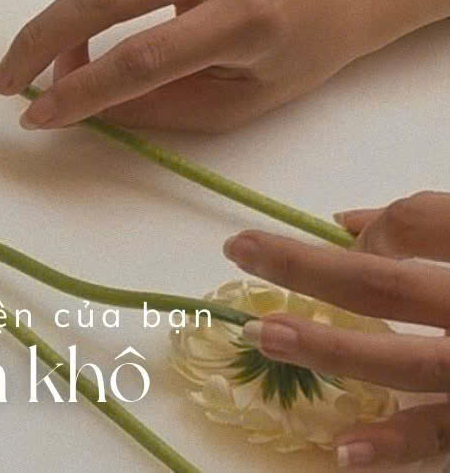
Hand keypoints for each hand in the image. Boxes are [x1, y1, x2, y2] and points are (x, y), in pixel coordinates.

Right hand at [0, 0, 449, 132]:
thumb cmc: (306, 41)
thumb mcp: (248, 97)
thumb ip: (165, 109)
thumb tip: (88, 110)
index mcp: (248, 17)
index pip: (140, 60)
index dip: (79, 95)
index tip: (37, 118)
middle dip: (36, 43)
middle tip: (4, 81)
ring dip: (61, 11)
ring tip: (70, 48)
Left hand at [223, 191, 449, 467]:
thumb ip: (437, 223)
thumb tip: (345, 219)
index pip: (423, 219)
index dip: (376, 226)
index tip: (347, 237)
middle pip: (388, 283)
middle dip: (306, 267)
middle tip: (239, 248)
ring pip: (405, 362)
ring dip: (330, 350)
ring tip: (264, 332)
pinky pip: (445, 435)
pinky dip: (396, 443)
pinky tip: (343, 449)